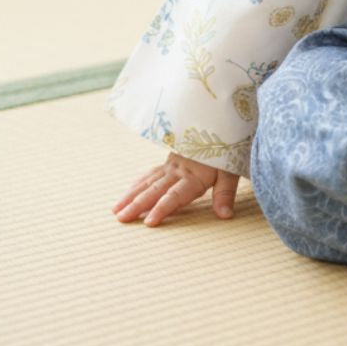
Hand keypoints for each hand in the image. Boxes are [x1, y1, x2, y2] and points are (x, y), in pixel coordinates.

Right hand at [113, 152, 238, 226]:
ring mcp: (170, 166)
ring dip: (131, 196)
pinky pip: (149, 173)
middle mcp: (178, 171)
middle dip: (137, 205)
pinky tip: (128, 192)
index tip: (149, 222)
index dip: (162, 208)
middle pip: (155, 190)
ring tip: (116, 210)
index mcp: (193, 176)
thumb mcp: (230, 171)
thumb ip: (225, 193)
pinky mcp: (168, 162)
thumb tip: (225, 215)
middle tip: (121, 218)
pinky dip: (137, 184)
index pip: (175, 195)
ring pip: (147, 182)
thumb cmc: (225, 151)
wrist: (217, 124)